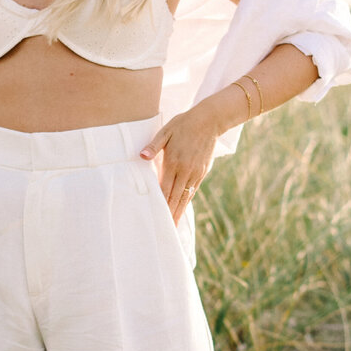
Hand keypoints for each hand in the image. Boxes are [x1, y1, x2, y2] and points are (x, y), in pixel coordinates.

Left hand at [140, 107, 218, 222]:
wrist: (209, 120)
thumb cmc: (183, 124)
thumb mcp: (166, 131)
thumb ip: (153, 146)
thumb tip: (141, 156)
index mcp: (174, 162)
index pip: (165, 188)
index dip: (160, 203)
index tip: (155, 216)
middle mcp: (186, 171)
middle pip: (175, 197)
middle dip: (170, 213)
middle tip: (164, 229)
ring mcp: (196, 173)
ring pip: (185, 197)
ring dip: (179, 211)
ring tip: (173, 225)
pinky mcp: (202, 172)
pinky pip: (193, 190)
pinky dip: (186, 201)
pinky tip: (182, 208)